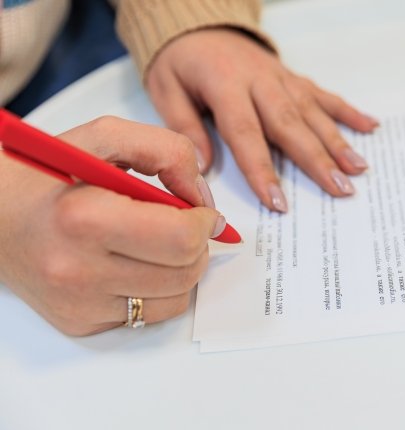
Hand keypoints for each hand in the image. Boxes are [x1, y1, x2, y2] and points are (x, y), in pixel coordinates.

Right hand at [0, 116, 222, 335]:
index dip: (204, 222)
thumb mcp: (104, 137)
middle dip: (197, 245)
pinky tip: (137, 265)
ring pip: (175, 299)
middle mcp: (79, 270)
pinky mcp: (81, 323)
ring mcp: (80, 303)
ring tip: (157, 244)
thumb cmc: (45, 176)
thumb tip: (202, 197)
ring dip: (182, 269)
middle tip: (183, 226)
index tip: (202, 212)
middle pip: (185, 272)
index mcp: (84, 218)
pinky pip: (148, 315)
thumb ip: (166, 152)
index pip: (180, 238)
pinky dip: (157, 290)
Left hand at [146, 28, 378, 211]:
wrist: (199, 25)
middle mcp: (259, 81)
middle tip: (340, 189)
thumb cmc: (181, 62)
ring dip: (337, 141)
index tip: (278, 202)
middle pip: (291, 125)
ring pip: (312, 112)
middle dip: (317, 160)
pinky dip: (347, 111)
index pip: (246, 133)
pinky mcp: (291, 76)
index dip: (262, 169)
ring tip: (358, 168)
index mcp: (225, 85)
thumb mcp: (166, 90)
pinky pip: (322, 94)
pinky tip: (370, 126)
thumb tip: (203, 168)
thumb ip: (185, 127)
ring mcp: (280, 78)